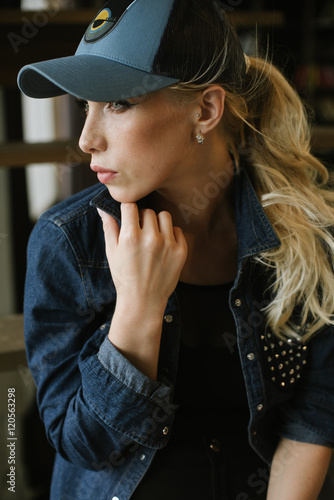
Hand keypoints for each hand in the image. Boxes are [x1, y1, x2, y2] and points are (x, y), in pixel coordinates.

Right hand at [97, 203, 186, 378]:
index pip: (130, 205)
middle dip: (142, 219)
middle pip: (148, 211)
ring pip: (164, 216)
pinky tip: (164, 246)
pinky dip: (171, 235)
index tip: (128, 216)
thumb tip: (102, 208)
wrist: (143, 301)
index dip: (128, 210)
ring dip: (157, 223)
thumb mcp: (111, 252)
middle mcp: (150, 238)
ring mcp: (168, 244)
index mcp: (130, 236)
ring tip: (152, 236)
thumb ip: (109, 227)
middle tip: (139, 232)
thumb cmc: (124, 277)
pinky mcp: (181, 251)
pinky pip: (177, 230)